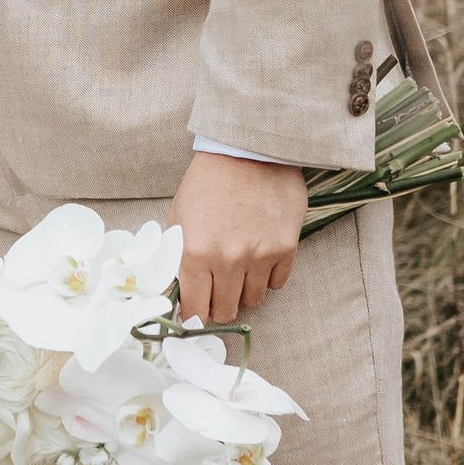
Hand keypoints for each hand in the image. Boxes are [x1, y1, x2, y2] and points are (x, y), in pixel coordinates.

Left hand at [170, 151, 305, 327]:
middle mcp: (228, 259)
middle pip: (226, 310)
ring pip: (253, 300)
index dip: (194, 314)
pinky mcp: (286, 247)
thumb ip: (178, 255)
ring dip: (244, 292)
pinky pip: (277, 283)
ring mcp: (260, 255)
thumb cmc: (208, 181)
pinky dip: (267, 278)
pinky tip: (260, 259)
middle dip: (219, 306)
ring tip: (239, 272)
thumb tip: (178, 290)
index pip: (194, 307)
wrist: (247, 150)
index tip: (195, 312)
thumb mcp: (179, 215)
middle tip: (217, 293)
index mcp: (195, 251)